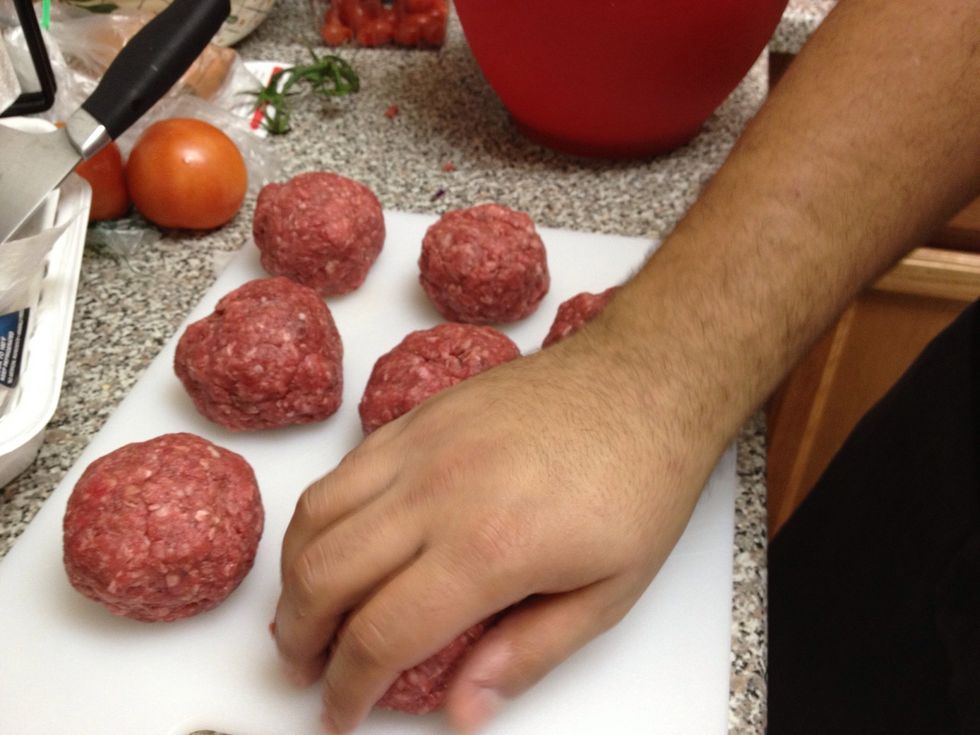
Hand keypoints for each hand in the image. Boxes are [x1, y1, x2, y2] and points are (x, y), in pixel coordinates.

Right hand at [273, 324, 719, 732]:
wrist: (641, 383)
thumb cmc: (638, 484)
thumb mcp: (608, 592)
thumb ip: (528, 655)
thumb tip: (462, 710)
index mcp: (487, 550)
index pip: (381, 635)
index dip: (348, 688)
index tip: (340, 713)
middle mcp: (437, 494)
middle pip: (323, 576)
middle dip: (300, 639)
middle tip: (306, 670)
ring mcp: (421, 446)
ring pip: (315, 516)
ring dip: (294, 575)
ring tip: (304, 611)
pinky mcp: (419, 416)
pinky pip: (343, 468)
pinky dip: (320, 515)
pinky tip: (335, 540)